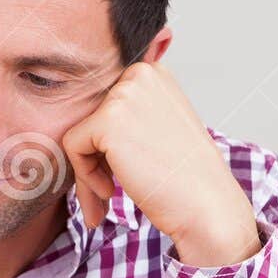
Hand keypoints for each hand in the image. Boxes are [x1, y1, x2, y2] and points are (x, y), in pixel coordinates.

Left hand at [61, 61, 260, 266]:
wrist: (205, 204)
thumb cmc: (184, 176)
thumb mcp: (159, 128)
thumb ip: (128, 116)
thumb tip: (85, 124)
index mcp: (152, 73)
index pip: (104, 106)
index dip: (106, 146)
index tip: (119, 173)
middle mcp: (138, 74)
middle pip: (89, 118)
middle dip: (93, 160)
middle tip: (106, 192)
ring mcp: (124, 94)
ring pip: (78, 133)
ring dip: (87, 172)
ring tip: (107, 197)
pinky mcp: (108, 119)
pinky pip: (72, 146)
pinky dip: (84, 176)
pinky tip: (110, 191)